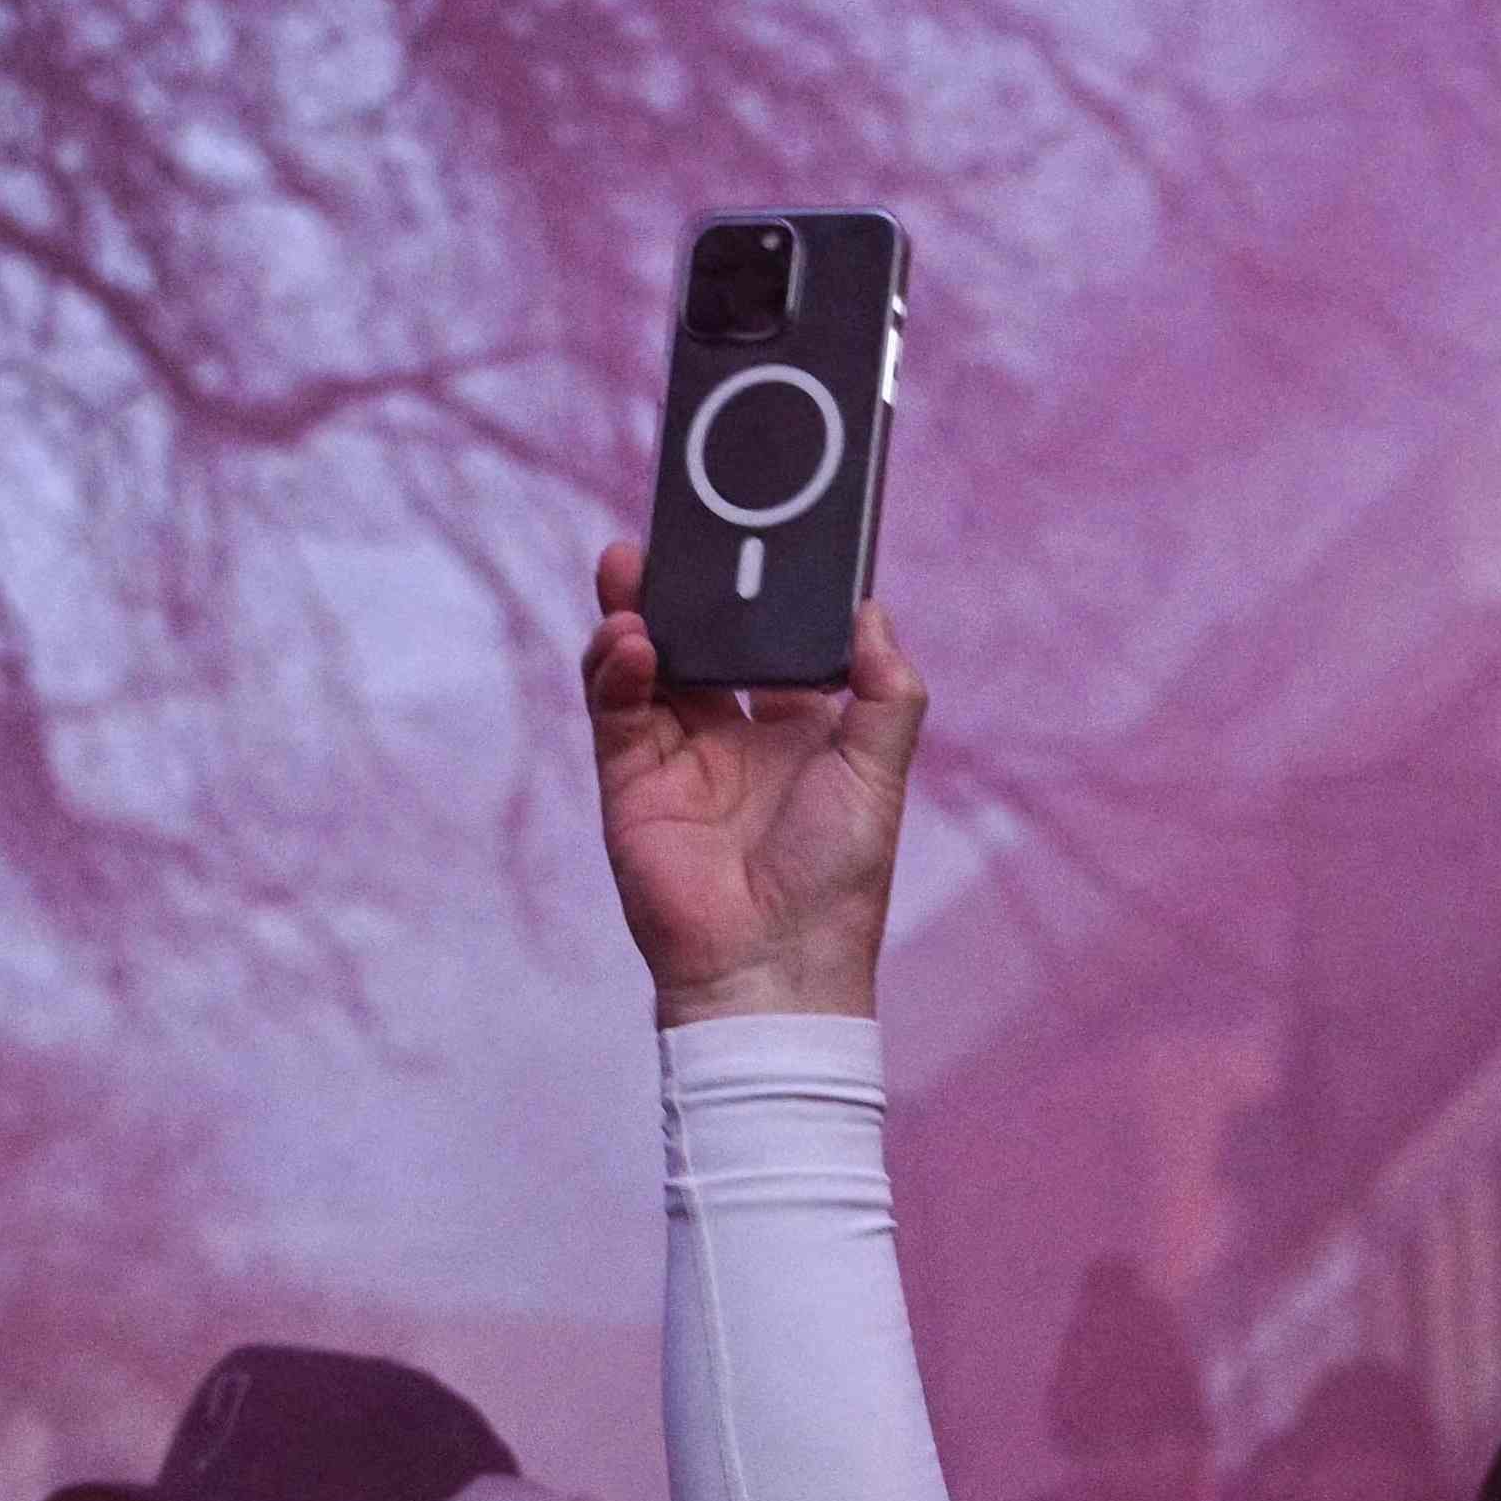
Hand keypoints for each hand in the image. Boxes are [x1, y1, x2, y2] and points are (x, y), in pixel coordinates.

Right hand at [578, 543, 921, 1018]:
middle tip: (662, 536)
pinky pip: (616, 711)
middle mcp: (731, 738)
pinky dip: (616, 670)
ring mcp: (676, 758)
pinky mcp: (631, 783)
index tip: (740, 537)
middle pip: (693, 642)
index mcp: (795, 730)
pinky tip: (632, 642)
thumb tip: (870, 610)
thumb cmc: (839, 878)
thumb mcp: (880, 771)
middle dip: (675, 589)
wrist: (776, 964)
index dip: (748, 594)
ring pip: (643, 666)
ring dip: (633, 614)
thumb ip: (885, 690)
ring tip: (629, 570)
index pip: (761, 642)